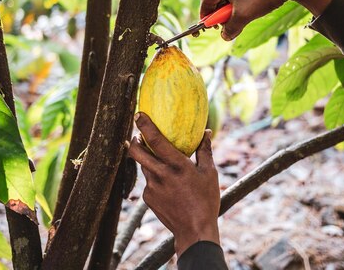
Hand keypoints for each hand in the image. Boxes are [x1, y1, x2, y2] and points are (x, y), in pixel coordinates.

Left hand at [127, 113, 220, 255]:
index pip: (155, 140)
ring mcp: (151, 188)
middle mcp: (161, 175)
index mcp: (177, 166)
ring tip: (159, 159)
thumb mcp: (209, 173)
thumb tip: (206, 132)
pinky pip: (148, 182)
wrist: (194, 230)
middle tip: (137, 135)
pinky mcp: (147, 198)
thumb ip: (205, 151)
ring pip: (143, 166)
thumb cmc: (206, 201)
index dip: (144, 125)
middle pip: (136, 152)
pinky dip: (154, 177)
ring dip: (147, 159)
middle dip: (134, 140)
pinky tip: (167, 184)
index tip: (138, 114)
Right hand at [201, 0, 336, 39]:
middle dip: (220, 13)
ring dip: (232, 7)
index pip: (205, 4)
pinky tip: (253, 4)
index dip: (207, 19)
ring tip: (244, 15)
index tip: (213, 29)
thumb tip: (225, 36)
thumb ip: (231, 29)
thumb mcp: (244, 16)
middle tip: (229, 25)